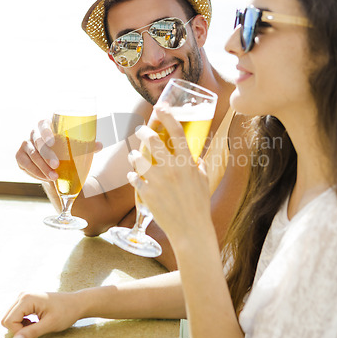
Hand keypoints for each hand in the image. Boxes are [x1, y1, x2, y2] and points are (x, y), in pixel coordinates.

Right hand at [1, 291, 81, 337]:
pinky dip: (23, 323)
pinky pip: (16, 316)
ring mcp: (24, 297)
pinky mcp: (26, 301)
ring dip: (21, 326)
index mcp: (26, 298)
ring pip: (10, 318)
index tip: (34, 332)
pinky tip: (35, 321)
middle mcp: (22, 295)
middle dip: (18, 329)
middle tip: (35, 329)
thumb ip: (32, 333)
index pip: (9, 321)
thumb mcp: (50, 325)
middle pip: (6, 319)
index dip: (19, 332)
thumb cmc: (66, 312)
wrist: (76, 303)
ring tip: (37, 324)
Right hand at [16, 120, 101, 181]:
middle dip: (47, 154)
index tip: (53, 141)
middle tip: (56, 165)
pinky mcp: (20, 156)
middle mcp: (33, 133)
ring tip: (54, 177)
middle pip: (37, 142)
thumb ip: (87, 144)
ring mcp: (25, 144)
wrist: (51, 158)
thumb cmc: (65, 147)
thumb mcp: (75, 144)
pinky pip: (24, 164)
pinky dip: (35, 172)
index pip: (43, 124)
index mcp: (47, 125)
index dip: (46, 132)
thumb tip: (99, 145)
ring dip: (42, 167)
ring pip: (31, 155)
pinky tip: (45, 178)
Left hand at [127, 107, 211, 242]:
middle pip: (152, 140)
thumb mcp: (204, 182)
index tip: (161, 106)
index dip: (168, 115)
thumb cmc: (199, 206)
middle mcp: (172, 168)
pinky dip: (132, 175)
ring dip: (134, 155)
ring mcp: (158, 181)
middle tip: (141, 130)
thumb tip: (197, 158)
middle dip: (144, 132)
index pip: (177, 132)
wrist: (191, 231)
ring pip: (137, 159)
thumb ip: (199, 166)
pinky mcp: (147, 193)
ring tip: (134, 156)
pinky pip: (133, 178)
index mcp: (187, 163)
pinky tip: (134, 176)